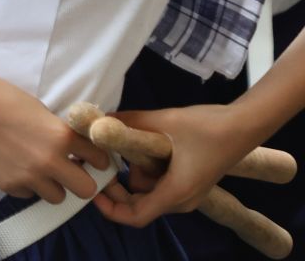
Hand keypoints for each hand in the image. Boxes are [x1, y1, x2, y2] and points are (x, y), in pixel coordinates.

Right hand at [0, 70, 108, 203]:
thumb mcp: (39, 110)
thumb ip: (58, 132)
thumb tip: (72, 148)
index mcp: (61, 137)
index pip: (100, 160)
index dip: (95, 158)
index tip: (88, 156)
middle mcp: (49, 161)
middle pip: (86, 189)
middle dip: (80, 179)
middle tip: (69, 168)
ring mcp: (28, 176)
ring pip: (57, 197)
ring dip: (53, 185)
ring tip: (39, 169)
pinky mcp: (8, 185)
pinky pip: (28, 194)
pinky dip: (27, 184)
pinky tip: (15, 166)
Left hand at [94, 105, 256, 226]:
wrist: (244, 124)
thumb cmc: (208, 127)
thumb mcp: (163, 121)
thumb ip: (129, 122)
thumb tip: (100, 120)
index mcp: (175, 193)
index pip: (135, 216)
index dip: (109, 208)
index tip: (92, 190)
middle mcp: (182, 199)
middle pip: (138, 203)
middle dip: (116, 185)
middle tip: (100, 159)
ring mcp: (188, 191)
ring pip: (148, 189)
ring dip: (132, 171)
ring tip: (123, 143)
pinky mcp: (191, 180)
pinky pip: (160, 181)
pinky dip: (146, 167)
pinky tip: (141, 142)